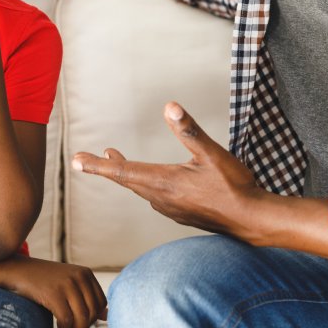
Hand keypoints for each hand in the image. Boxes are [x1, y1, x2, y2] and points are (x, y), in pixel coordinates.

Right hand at [0, 256, 106, 327]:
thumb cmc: (41, 278)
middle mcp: (78, 276)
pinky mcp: (53, 294)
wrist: (17, 270)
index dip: (95, 318)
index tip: (86, 325)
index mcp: (85, 273)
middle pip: (92, 311)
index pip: (102, 301)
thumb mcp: (69, 282)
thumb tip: (105, 315)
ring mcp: (66, 284)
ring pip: (81, 318)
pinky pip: (66, 320)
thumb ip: (86, 296)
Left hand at [72, 102, 263, 236]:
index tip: (75, 161)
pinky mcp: (181, 212)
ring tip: (113, 159)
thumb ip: (189, 130)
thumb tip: (170, 107)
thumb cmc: (234, 187)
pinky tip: (149, 178)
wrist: (252, 220)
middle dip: (105, 167)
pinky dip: (142, 182)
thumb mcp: (212, 154)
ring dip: (125, 173)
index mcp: (165, 182)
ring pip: (140, 188)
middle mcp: (162, 198)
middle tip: (83, 160)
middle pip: (127, 180)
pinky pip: (154, 195)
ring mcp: (171, 208)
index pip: (122, 172)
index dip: (97, 166)